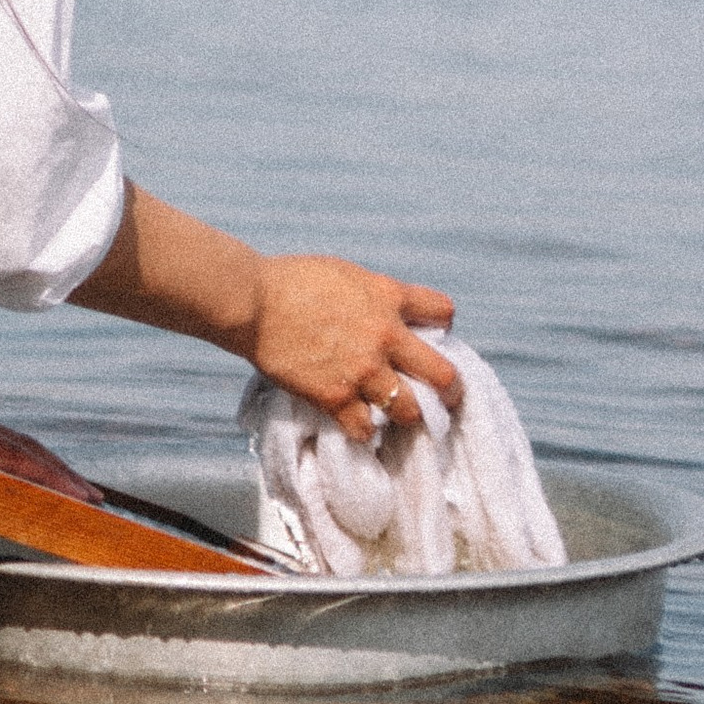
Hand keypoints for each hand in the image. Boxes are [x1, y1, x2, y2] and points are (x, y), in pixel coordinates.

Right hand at [248, 255, 461, 446]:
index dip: (441, 325)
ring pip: (410, 410)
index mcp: (387, 297)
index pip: (443, 312)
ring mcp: (362, 370)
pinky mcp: (335, 396)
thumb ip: (374, 296)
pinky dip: (364, 429)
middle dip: (449, 388)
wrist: (253, 302)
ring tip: (400, 414)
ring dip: (407, 413)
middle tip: (445, 396)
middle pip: (443, 374)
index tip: (432, 336)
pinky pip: (366, 428)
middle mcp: (384, 335)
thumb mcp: (345, 274)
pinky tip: (359, 423)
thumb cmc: (291, 281)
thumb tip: (389, 313)